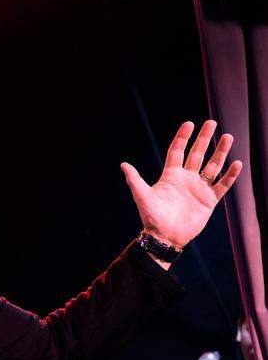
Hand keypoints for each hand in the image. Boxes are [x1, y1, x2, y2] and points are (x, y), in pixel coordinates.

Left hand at [121, 120, 242, 248]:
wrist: (165, 237)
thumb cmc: (152, 217)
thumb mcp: (142, 196)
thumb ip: (135, 180)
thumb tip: (124, 165)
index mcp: (170, 176)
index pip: (177, 151)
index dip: (182, 137)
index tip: (189, 124)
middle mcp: (186, 179)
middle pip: (197, 154)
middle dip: (204, 138)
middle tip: (211, 122)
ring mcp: (198, 188)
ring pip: (212, 166)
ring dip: (220, 152)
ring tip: (228, 137)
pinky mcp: (209, 200)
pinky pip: (222, 185)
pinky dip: (230, 175)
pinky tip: (236, 163)